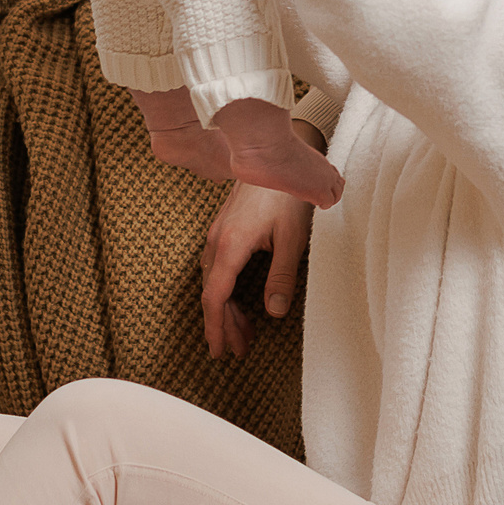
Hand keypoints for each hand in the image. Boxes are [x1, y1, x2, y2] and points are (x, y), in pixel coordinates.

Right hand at [199, 172, 313, 359]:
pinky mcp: (225, 227)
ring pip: (214, 280)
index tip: (219, 351)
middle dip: (223, 324)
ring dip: (227, 309)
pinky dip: (227, 289)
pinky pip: (218, 267)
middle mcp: (217, 240)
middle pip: (212, 293)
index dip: (216, 327)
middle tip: (239, 350)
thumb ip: (282, 277)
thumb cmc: (286, 194)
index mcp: (230, 246)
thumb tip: (274, 312)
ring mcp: (218, 233)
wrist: (276, 154)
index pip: (215, 297)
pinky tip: (241, 300)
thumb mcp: (291, 239)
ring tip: (245, 332)